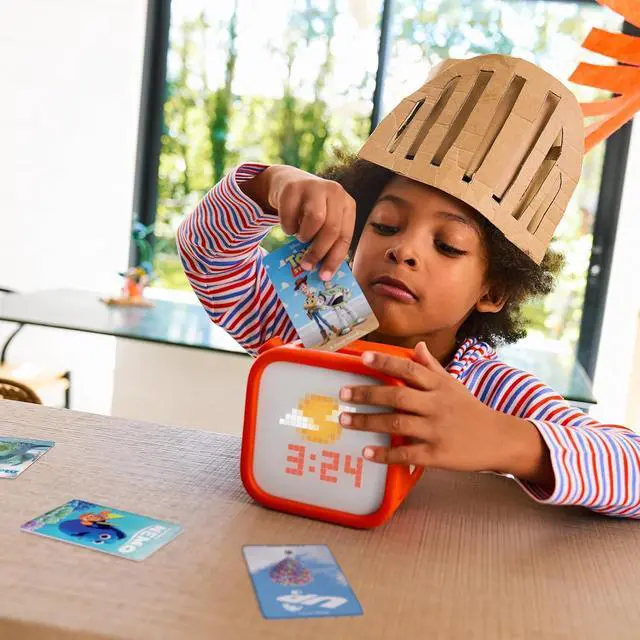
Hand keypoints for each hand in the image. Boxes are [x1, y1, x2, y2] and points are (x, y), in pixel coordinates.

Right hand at [264, 165, 355, 278]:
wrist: (290, 183)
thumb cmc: (311, 210)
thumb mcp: (325, 222)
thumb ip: (327, 241)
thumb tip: (323, 272)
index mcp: (347, 205)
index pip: (345, 236)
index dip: (334, 258)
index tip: (324, 276)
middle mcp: (335, 192)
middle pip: (331, 228)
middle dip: (318, 251)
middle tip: (307, 266)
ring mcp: (315, 186)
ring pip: (315, 219)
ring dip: (305, 235)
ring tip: (300, 238)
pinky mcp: (293, 187)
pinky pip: (290, 215)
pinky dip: (288, 227)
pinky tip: (289, 226)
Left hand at [339, 342, 553, 485]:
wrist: (499, 440)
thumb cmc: (471, 410)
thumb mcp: (453, 385)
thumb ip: (432, 367)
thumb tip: (417, 345)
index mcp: (439, 386)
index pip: (409, 369)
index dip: (386, 362)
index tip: (362, 358)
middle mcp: (436, 405)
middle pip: (397, 395)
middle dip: (367, 394)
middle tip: (343, 394)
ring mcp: (436, 430)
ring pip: (397, 423)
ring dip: (368, 422)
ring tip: (345, 420)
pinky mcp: (437, 455)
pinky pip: (406, 453)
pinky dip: (385, 454)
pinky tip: (366, 453)